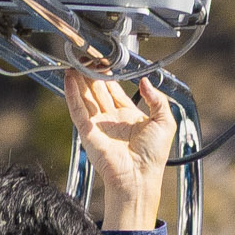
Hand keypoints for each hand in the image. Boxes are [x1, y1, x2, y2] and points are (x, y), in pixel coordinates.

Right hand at [70, 74, 179, 230]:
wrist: (139, 178)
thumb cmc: (153, 157)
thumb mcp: (165, 121)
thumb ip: (157, 99)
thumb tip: (146, 81)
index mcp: (128, 116)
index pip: (114, 90)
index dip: (108, 75)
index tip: (103, 61)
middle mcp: (111, 119)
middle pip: (97, 90)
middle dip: (91, 74)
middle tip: (87, 56)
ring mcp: (98, 125)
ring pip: (85, 97)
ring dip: (79, 80)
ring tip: (74, 63)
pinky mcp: (88, 132)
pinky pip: (78, 110)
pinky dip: (72, 94)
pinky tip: (69, 80)